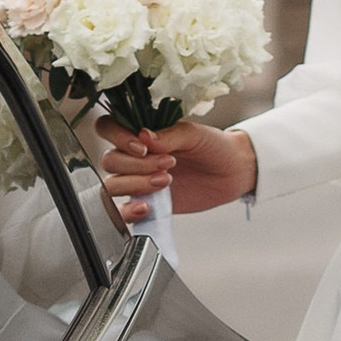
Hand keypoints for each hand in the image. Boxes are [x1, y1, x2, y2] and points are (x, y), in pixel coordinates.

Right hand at [96, 117, 255, 222]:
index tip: (143, 148)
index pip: (108, 128)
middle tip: (168, 165)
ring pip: (112, 184)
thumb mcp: (195, 134)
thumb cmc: (214, 147)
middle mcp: (134, 156)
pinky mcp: (145, 203)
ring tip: (165, 181)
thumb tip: (143, 136)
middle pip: (109, 160)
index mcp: (142, 132)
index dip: (118, 137)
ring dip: (135, 184)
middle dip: (136, 165)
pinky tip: (146, 207)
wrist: (233, 173)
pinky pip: (122, 211)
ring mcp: (137, 180)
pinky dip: (128, 211)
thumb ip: (169, 135)